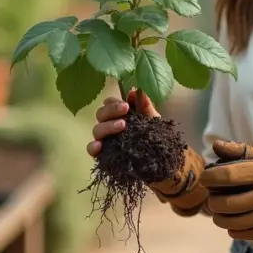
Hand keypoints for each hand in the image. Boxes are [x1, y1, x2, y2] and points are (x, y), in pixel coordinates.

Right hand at [85, 90, 207, 215]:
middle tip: (125, 111)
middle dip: (111, 110)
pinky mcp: (103, 155)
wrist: (161, 163)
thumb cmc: (155, 137)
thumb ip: (145, 106)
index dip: (114, 102)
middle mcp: (110, 125)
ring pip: (97, 130)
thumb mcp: (153, 121)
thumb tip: (136, 90)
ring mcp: (105, 140)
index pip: (109, 103)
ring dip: (107, 126)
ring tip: (122, 126)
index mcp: (120, 114)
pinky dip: (93, 146)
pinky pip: (91, 149)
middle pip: (101, 113)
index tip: (127, 105)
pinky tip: (99, 146)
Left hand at [200, 141, 252, 244]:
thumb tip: (216, 145)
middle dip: (212, 202)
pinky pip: (241, 234)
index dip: (210, 178)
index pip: (227, 176)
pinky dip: (232, 229)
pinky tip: (234, 222)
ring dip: (219, 218)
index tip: (206, 179)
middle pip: (225, 203)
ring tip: (219, 212)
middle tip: (212, 199)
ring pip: (231, 222)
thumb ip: (242, 151)